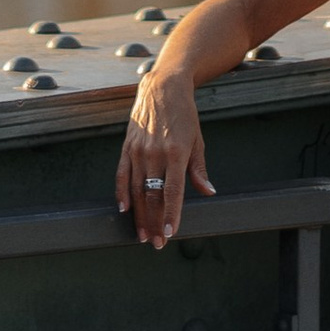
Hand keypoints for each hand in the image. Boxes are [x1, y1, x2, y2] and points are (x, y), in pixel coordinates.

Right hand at [118, 65, 213, 249]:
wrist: (162, 86)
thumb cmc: (185, 114)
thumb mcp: (198, 140)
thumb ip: (199, 169)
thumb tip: (208, 192)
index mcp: (176, 152)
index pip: (173, 191)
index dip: (171, 215)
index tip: (170, 234)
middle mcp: (155, 153)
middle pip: (152, 196)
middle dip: (154, 222)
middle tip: (156, 243)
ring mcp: (138, 150)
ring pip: (136, 190)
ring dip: (139, 215)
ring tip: (143, 234)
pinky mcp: (127, 147)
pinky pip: (121, 175)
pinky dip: (121, 193)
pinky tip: (124, 210)